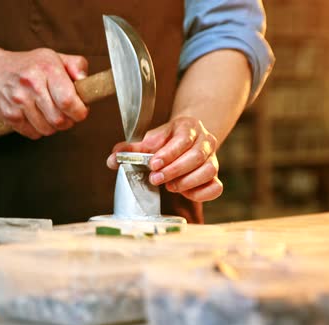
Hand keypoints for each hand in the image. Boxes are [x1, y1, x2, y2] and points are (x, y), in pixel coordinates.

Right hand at [0, 48, 88, 138]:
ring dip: (53, 127)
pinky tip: (35, 117)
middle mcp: (32, 85)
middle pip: (60, 120)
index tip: (80, 111)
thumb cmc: (25, 65)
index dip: (80, 112)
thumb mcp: (52, 57)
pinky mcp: (9, 116)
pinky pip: (33, 134)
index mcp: (47, 68)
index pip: (69, 101)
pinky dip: (38, 130)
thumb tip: (87, 83)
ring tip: (49, 114)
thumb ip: (75, 66)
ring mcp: (18, 101)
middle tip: (66, 115)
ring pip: (47, 130)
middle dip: (68, 122)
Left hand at [107, 117, 222, 201]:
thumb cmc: (168, 140)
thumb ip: (133, 149)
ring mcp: (213, 159)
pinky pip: (216, 187)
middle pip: (196, 156)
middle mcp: (205, 141)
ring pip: (208, 171)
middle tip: (155, 179)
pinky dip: (201, 193)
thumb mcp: (151, 139)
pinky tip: (185, 192)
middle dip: (174, 170)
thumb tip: (113, 159)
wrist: (189, 136)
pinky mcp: (215, 176)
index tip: (153, 164)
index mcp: (188, 127)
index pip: (182, 140)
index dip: (168, 153)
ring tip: (170, 186)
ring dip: (187, 181)